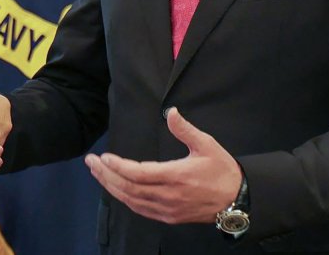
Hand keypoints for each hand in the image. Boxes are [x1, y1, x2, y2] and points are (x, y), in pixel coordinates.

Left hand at [84, 107, 241, 224]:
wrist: (238, 200)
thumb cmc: (222, 170)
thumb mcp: (207, 145)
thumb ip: (185, 129)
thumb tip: (171, 111)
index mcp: (176, 176)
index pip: (138, 173)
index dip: (118, 166)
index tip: (103, 157)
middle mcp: (168, 196)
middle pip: (129, 188)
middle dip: (106, 175)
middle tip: (91, 163)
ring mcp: (167, 209)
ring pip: (131, 200)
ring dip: (111, 187)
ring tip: (97, 173)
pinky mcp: (168, 217)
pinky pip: (140, 209)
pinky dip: (124, 199)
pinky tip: (116, 189)